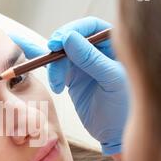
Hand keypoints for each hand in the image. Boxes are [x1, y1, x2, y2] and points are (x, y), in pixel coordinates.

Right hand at [12, 17, 129, 155]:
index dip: (72, 30)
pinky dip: (47, 70)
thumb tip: (69, 38)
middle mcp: (97, 51)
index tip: (57, 42)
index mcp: (113, 46)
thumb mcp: (111, 80)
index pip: (90, 27)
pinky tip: (35, 70)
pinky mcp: (72, 78)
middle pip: (70, 40)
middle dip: (58, 52)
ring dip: (53, 68)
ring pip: (60, 55)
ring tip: (57, 86)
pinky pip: (56, 68)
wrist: (116, 133)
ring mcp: (83, 64)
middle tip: (50, 63)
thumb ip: (91, 58)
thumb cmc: (124, 106)